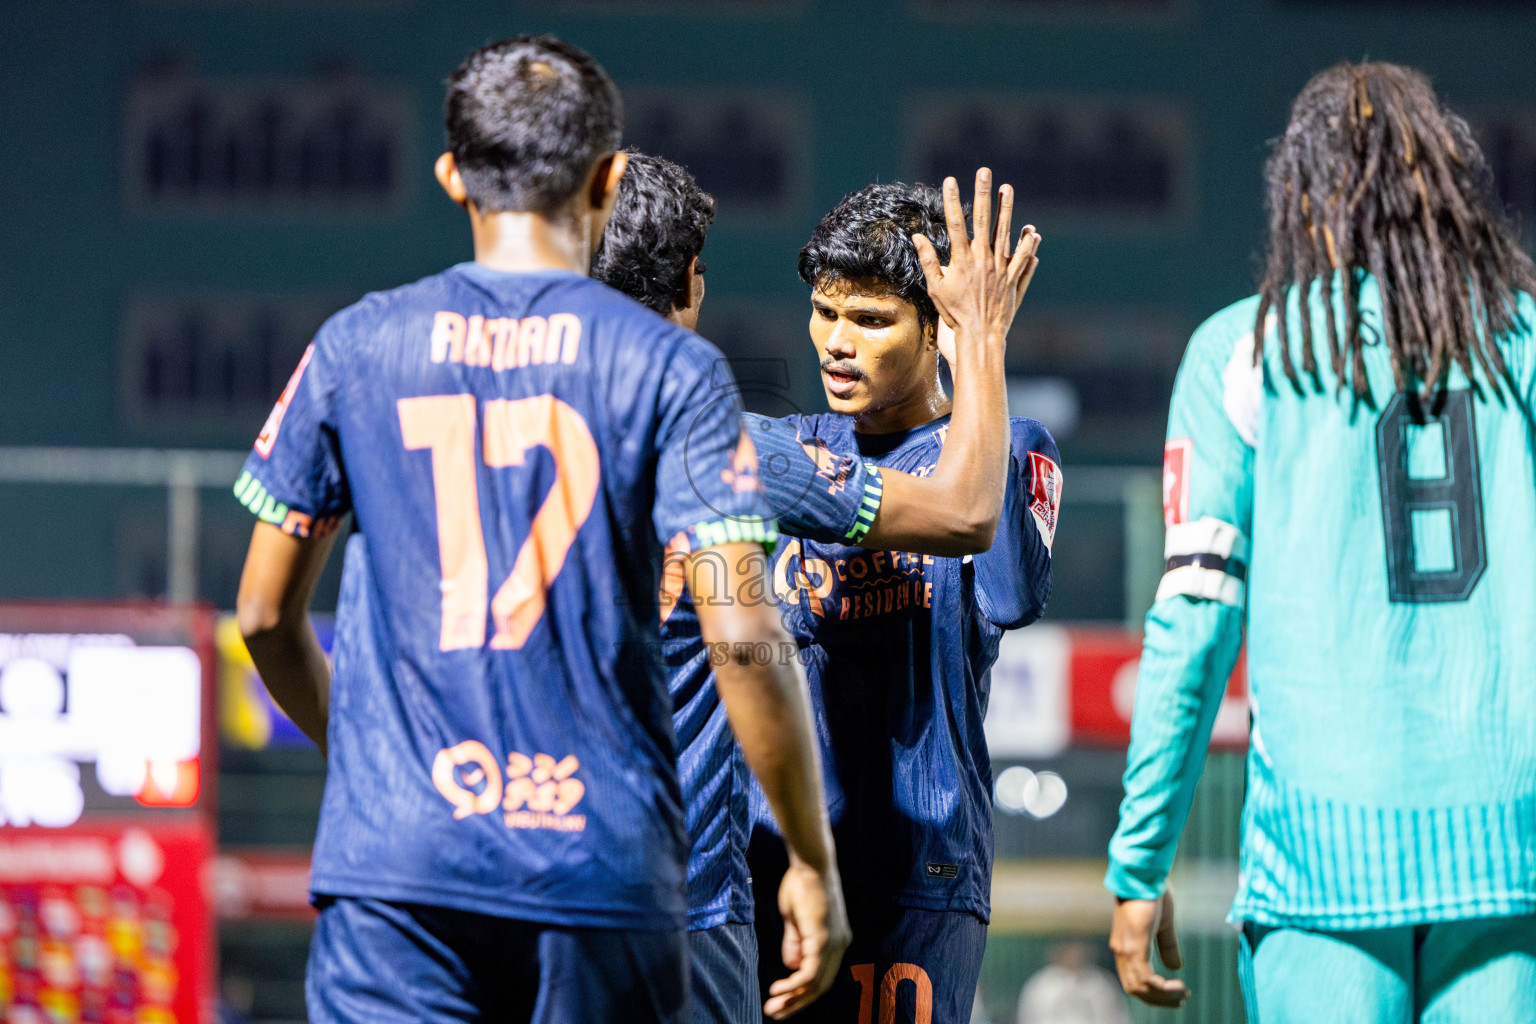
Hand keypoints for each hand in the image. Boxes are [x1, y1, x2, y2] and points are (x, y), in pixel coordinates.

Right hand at [765, 855, 850, 1018]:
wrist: (810, 862)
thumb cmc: (802, 885)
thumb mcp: (796, 919)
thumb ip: (796, 943)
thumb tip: (791, 966)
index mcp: (836, 941)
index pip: (822, 976)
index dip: (802, 992)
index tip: (780, 1000)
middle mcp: (840, 944)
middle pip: (821, 986)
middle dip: (797, 1003)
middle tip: (775, 1013)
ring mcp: (834, 942)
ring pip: (816, 983)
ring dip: (793, 998)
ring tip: (773, 1007)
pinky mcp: (823, 938)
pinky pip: (811, 971)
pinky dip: (795, 984)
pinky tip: (779, 988)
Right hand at [913, 168, 1041, 348]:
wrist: (980, 335)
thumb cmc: (954, 313)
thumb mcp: (935, 288)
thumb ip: (928, 260)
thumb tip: (918, 237)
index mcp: (962, 260)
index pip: (955, 223)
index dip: (952, 200)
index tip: (950, 180)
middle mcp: (983, 260)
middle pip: (983, 220)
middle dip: (983, 194)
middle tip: (984, 172)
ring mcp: (1001, 268)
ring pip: (1005, 233)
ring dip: (1006, 209)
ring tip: (1007, 188)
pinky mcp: (1013, 279)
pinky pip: (1022, 258)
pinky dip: (1028, 244)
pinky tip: (1032, 230)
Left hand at [1110, 889, 1189, 1007]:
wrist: (1144, 872)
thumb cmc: (1153, 892)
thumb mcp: (1164, 924)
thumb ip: (1167, 945)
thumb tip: (1176, 967)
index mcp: (1125, 945)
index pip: (1134, 980)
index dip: (1154, 992)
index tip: (1177, 993)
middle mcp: (1120, 950)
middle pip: (1135, 989)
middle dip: (1159, 1000)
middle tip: (1182, 999)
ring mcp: (1125, 949)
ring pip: (1140, 987)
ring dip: (1163, 997)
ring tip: (1183, 994)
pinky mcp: (1134, 945)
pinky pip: (1146, 978)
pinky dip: (1162, 988)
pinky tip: (1179, 985)